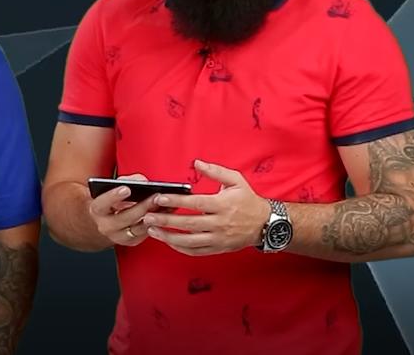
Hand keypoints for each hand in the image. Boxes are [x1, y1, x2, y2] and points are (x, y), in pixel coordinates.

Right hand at [88, 174, 162, 246]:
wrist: (105, 221)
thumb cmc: (111, 201)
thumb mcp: (113, 188)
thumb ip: (126, 181)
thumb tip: (142, 181)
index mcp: (97, 210)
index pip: (102, 203)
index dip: (114, 196)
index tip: (126, 189)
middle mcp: (106, 226)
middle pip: (125, 217)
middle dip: (142, 206)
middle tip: (155, 196)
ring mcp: (119, 236)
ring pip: (139, 227)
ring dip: (154, 216)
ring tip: (165, 204)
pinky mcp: (132, 241)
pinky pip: (147, 233)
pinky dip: (158, 222)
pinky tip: (167, 212)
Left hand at [142, 160, 270, 256]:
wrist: (266, 224)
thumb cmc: (248, 200)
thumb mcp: (236, 180)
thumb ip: (215, 171)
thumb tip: (196, 163)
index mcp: (222, 205)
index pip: (195, 204)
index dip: (175, 202)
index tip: (159, 198)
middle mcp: (219, 223)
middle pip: (188, 224)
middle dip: (165, 221)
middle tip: (147, 217)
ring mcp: (218, 238)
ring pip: (189, 241)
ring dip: (168, 237)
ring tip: (152, 231)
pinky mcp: (218, 249)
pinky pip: (196, 251)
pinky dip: (180, 248)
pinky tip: (168, 241)